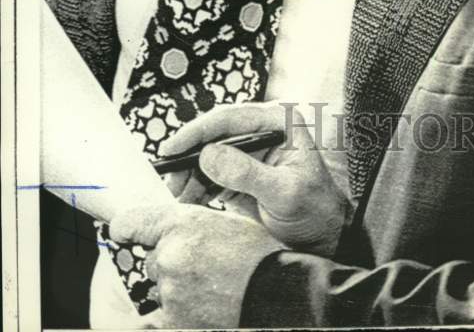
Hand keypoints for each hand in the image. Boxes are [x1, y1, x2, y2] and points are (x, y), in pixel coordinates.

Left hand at [111, 203, 282, 327]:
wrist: (279, 294)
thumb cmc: (258, 254)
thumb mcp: (224, 222)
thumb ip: (190, 226)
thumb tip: (164, 233)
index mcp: (182, 224)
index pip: (130, 222)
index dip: (126, 227)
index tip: (123, 231)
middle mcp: (170, 256)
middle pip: (154, 258)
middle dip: (172, 262)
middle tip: (205, 266)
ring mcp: (171, 292)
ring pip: (163, 288)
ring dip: (180, 288)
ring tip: (214, 287)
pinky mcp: (175, 322)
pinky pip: (169, 313)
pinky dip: (186, 311)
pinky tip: (211, 304)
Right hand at [159, 101, 348, 254]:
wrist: (324, 237)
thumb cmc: (315, 210)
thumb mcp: (284, 192)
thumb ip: (248, 173)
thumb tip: (209, 155)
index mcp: (279, 123)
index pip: (231, 118)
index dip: (197, 131)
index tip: (172, 148)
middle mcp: (263, 131)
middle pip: (214, 136)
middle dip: (189, 158)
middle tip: (170, 182)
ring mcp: (250, 153)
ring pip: (208, 157)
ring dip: (190, 177)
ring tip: (178, 198)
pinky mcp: (241, 174)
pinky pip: (210, 176)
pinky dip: (196, 189)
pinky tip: (188, 204)